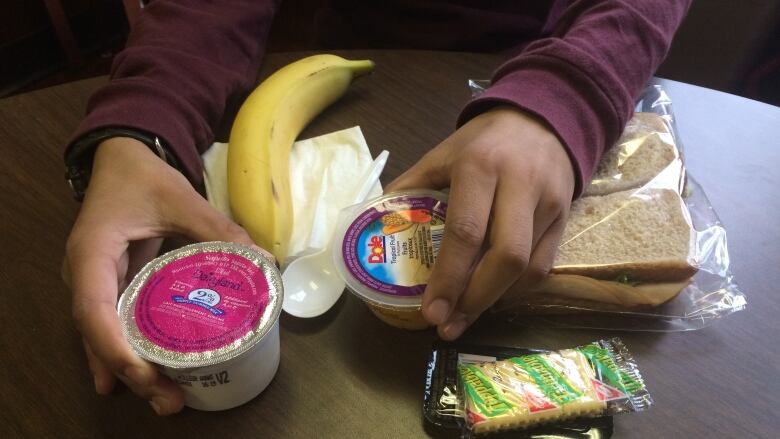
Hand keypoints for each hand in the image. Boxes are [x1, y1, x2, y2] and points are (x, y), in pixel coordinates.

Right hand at [62, 137, 258, 414]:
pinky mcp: (107, 284)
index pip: (94, 310)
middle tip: (169, 401)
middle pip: (98, 334)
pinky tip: (141, 378)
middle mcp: (84, 274)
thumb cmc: (143, 176)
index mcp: (93, 252)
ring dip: (128, 370)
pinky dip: (126, 352)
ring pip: (101, 335)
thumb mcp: (181, 199)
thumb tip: (264, 260)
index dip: (115, 347)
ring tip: (163, 399)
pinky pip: (111, 324)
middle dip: (130, 372)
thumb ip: (219, 228)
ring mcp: (92, 282)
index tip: (146, 372)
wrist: (120, 158)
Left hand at [386, 106, 574, 339]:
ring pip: (529, 267)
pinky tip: (492, 299)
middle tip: (448, 325)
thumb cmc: (483, 141)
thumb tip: (379, 228)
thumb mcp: (441, 153)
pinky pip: (544, 265)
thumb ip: (411, 188)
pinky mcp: (566, 216)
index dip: (449, 277)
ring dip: (495, 301)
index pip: (466, 231)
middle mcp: (519, 185)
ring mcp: (548, 202)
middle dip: (475, 299)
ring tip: (465, 318)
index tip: (431, 312)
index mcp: (479, 167)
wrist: (543, 118)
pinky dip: (517, 290)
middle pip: (506, 257)